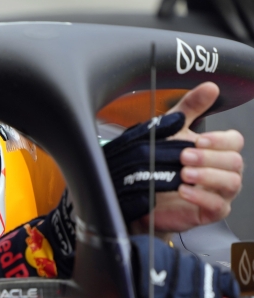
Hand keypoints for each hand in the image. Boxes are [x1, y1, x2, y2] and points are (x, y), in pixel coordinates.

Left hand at [133, 82, 243, 232]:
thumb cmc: (161, 163)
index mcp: (218, 150)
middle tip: (184, 156)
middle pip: (235, 162)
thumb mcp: (172, 131)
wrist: (143, 195)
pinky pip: (217, 206)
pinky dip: (201, 197)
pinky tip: (184, 190)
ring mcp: (220, 193)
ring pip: (231, 183)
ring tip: (184, 173)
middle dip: (209, 157)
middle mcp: (223, 171)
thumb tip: (209, 87)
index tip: (199, 139)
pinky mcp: (210, 212)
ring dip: (207, 176)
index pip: (234, 141)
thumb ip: (190, 108)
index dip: (219, 140)